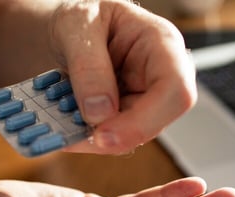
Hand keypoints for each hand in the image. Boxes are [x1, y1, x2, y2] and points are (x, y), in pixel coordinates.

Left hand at [49, 0, 196, 153]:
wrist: (67, 32)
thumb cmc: (82, 19)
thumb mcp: (77, 26)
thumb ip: (88, 66)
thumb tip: (100, 111)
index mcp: (162, 44)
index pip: (174, 89)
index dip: (144, 120)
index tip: (104, 133)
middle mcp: (160, 77)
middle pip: (155, 122)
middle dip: (113, 135)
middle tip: (73, 137)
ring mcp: (144, 101)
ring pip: (130, 137)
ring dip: (92, 139)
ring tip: (59, 127)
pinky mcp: (125, 118)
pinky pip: (109, 139)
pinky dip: (84, 139)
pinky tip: (63, 129)